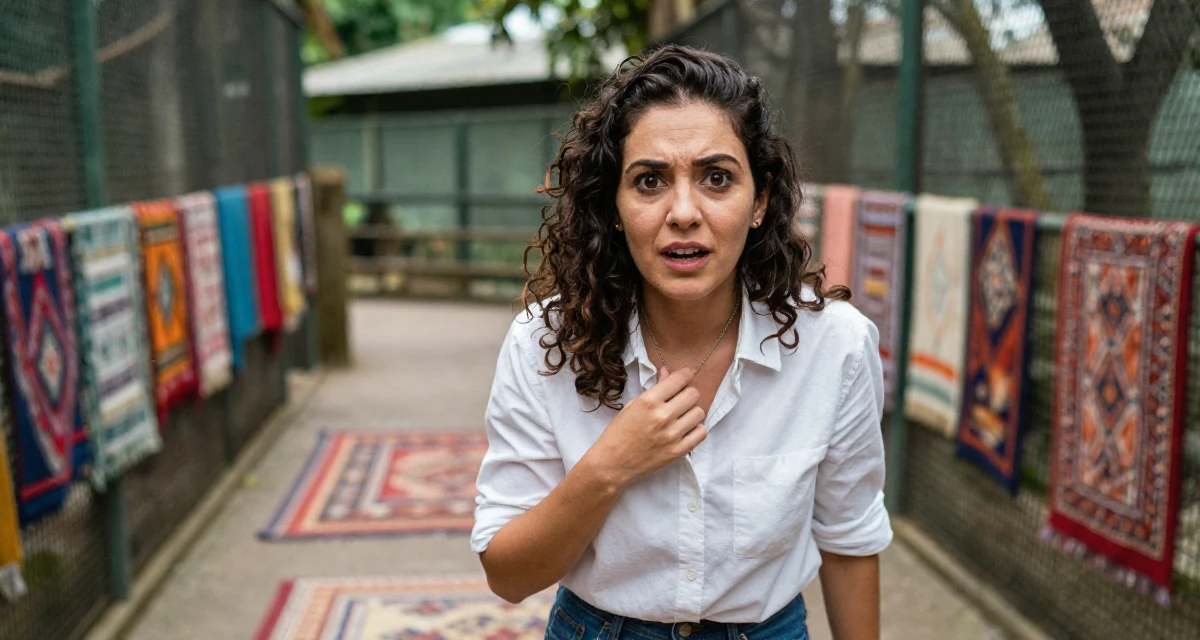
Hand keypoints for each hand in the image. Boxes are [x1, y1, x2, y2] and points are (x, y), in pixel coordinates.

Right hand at [582, 366, 705, 489]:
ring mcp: (672, 435)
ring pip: (699, 412)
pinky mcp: (678, 451)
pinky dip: (695, 429)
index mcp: (649, 400)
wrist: (612, 463)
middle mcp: (662, 416)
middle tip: (680, 400)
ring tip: (681, 417)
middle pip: (693, 394)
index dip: (685, 375)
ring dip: (692, 412)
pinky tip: (685, 430)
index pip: (680, 379)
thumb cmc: (619, 432)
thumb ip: (655, 388)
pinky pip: (701, 433)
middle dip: (688, 394)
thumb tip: (668, 371)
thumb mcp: (633, 405)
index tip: (685, 377)